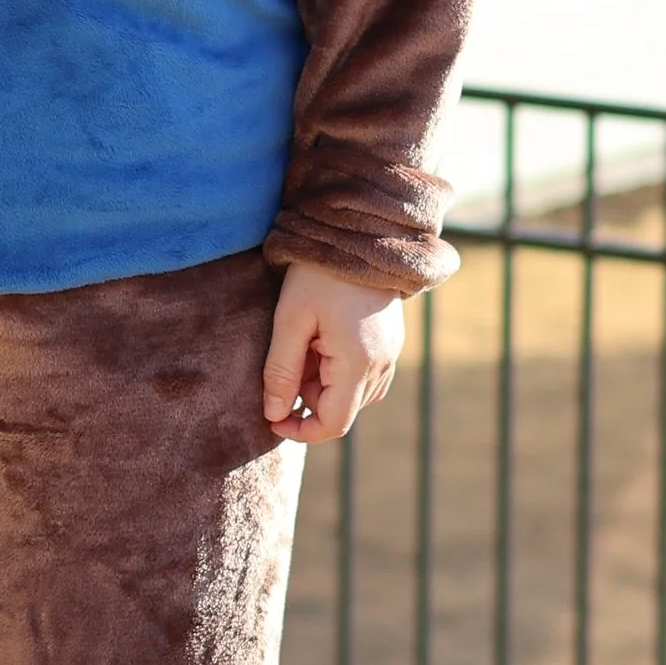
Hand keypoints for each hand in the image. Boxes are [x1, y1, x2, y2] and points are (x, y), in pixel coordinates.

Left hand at [262, 263, 404, 441]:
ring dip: (324, 385)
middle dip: (309, 398)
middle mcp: (383, 365)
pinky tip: (324, 339)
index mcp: (358, 364)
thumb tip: (274, 415)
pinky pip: (366, 375)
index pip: (333, 424)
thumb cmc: (320, 274)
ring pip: (355, 395)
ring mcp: (392, 354)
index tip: (273, 420)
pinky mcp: (392, 342)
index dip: (301, 431)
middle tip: (288, 358)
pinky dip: (340, 371)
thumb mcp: (290, 320)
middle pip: (343, 410)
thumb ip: (280, 371)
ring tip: (306, 344)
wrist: (361, 233)